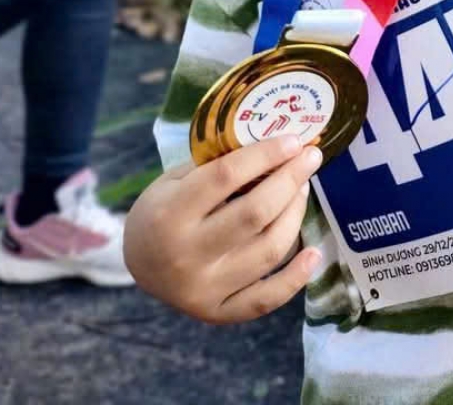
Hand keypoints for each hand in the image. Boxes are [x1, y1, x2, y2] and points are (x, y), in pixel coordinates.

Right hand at [122, 134, 323, 323]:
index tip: (293, 140)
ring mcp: (204, 288)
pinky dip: (295, 278)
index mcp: (171, 214)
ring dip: (295, 215)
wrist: (138, 264)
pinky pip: (265, 299)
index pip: (226, 177)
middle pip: (254, 214)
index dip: (265, 155)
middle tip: (310, 158)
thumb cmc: (162, 210)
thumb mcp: (175, 180)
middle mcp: (187, 255)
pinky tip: (315, 252)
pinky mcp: (217, 313)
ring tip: (303, 190)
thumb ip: (216, 166)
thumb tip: (274, 146)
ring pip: (268, 252)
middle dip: (289, 180)